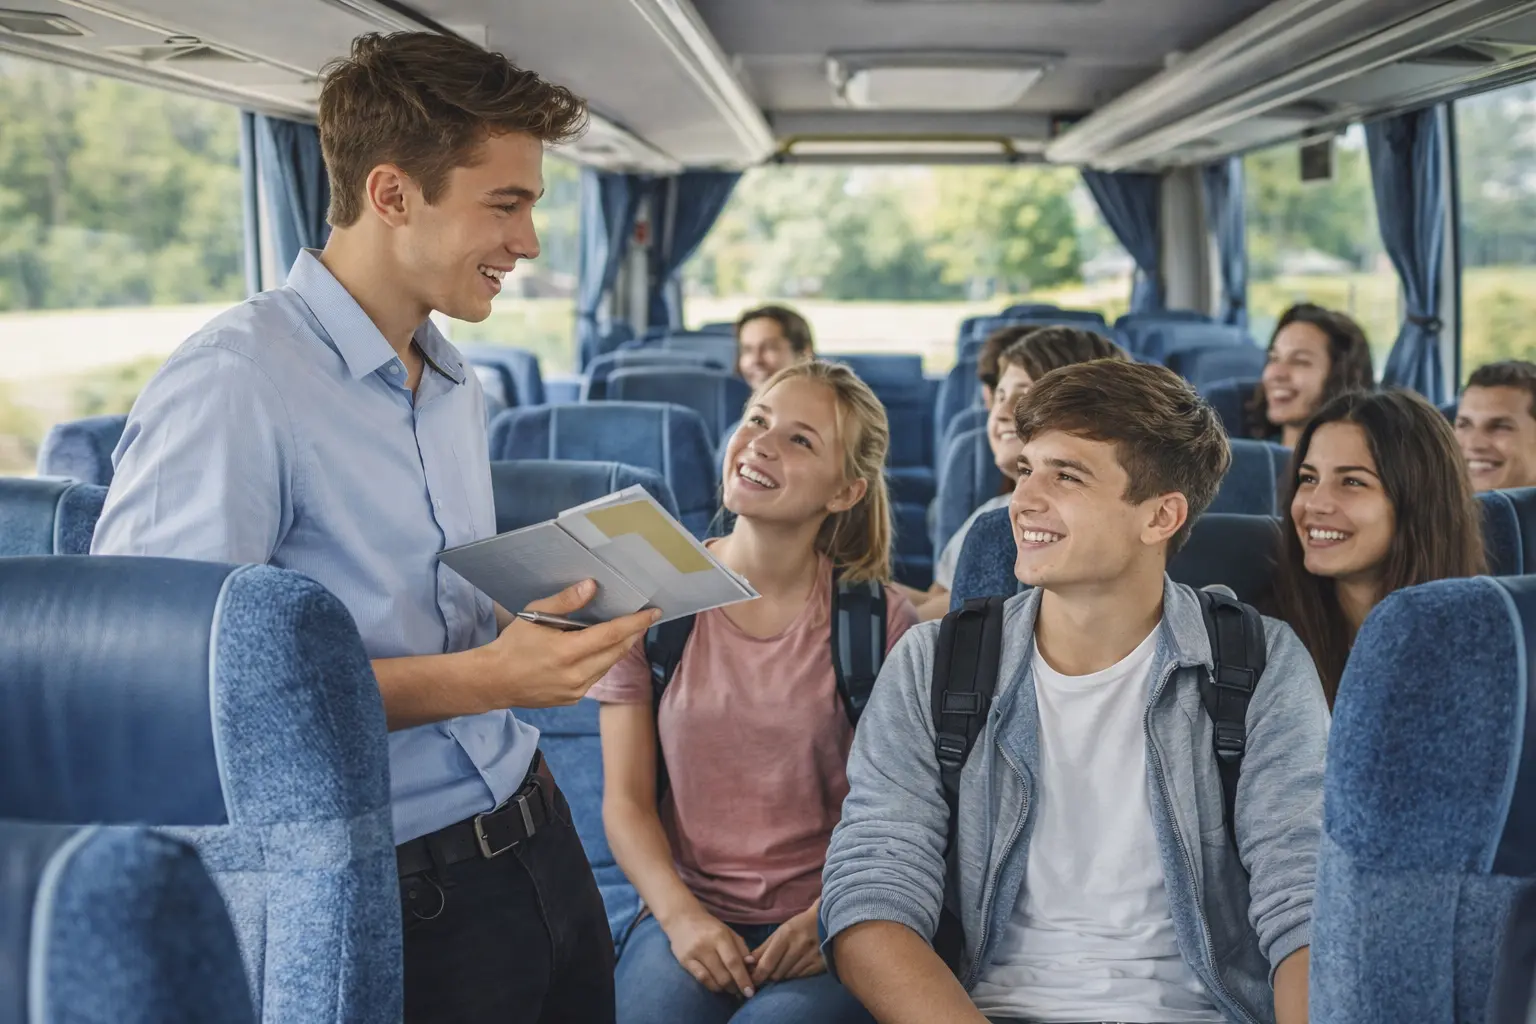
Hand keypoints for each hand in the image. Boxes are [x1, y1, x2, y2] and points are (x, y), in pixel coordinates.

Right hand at [477, 580, 658, 708]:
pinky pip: (596, 676)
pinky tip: (598, 650)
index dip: (636, 623)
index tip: (654, 613)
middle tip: (643, 619)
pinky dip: (602, 661)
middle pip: (616, 651)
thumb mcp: (534, 615)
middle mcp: (576, 675)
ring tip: (623, 631)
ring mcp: (576, 690)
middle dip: (632, 634)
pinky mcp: (573, 699)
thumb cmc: (513, 644)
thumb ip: (566, 601)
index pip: (612, 635)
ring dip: (618, 648)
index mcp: (567, 652)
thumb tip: (592, 586)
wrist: (494, 682)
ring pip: (608, 665)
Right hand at [663, 908, 758, 997]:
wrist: (682, 918)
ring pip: (713, 980)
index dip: (743, 979)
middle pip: (724, 974)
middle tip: (742, 991)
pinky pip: (701, 979)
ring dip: (725, 989)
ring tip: (731, 989)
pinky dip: (712, 986)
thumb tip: (752, 966)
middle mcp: (706, 945)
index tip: (751, 991)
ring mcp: (694, 954)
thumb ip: (741, 948)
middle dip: (736, 987)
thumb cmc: (710, 927)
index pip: (734, 962)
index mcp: (720, 936)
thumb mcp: (729, 932)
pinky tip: (718, 986)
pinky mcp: (684, 961)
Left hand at [750, 904, 824, 984]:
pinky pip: (800, 977)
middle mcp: (798, 947)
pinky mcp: (819, 965)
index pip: (767, 964)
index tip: (753, 980)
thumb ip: (763, 948)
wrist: (827, 920)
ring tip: (783, 966)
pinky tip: (795, 966)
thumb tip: (747, 963)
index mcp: (785, 936)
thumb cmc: (799, 925)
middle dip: (769, 975)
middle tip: (767, 973)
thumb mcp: (780, 932)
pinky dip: (794, 974)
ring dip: (782, 975)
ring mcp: (810, 957)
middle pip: (776, 973)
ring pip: (788, 977)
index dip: (757, 975)